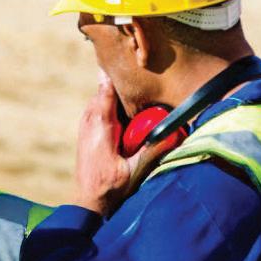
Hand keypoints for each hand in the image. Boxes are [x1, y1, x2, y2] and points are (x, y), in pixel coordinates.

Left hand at [75, 79, 182, 215]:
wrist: (88, 200)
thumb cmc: (110, 187)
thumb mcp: (134, 170)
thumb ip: (153, 150)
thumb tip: (174, 133)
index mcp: (101, 126)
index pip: (106, 90)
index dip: (116, 73)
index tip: (128, 59)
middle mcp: (90, 121)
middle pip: (105, 90)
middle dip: (120, 82)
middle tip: (139, 72)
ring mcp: (86, 125)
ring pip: (101, 98)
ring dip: (116, 93)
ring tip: (135, 86)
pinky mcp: (87, 130)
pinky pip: (99, 108)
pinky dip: (111, 104)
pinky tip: (125, 109)